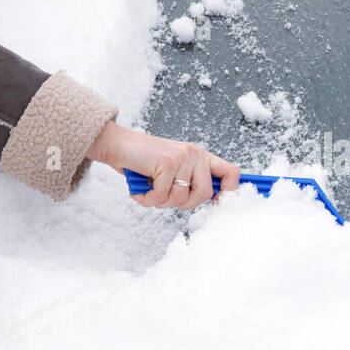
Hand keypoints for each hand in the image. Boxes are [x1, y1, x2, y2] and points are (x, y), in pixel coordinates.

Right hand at [87, 122, 239, 209]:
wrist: (118, 146)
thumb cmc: (144, 162)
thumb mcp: (174, 170)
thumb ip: (191, 182)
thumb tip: (209, 201)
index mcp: (201, 157)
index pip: (231, 173)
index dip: (229, 192)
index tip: (215, 204)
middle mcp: (195, 155)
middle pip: (205, 194)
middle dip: (184, 204)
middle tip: (165, 197)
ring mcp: (182, 157)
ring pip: (182, 198)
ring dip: (161, 202)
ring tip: (150, 189)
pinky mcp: (167, 162)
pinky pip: (162, 196)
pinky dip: (148, 199)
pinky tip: (141, 189)